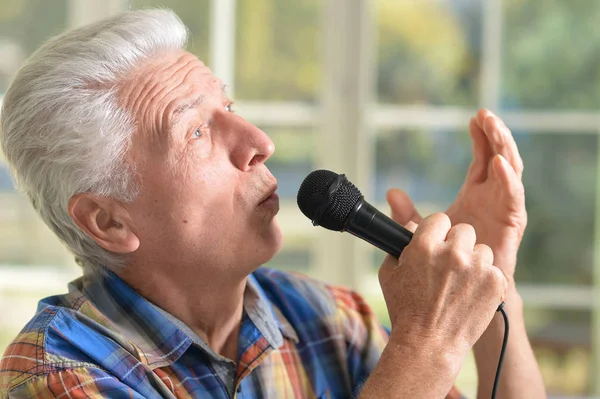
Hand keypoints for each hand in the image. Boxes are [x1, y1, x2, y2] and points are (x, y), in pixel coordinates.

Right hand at [378, 213, 506, 359]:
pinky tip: (471, 294)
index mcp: (424, 246)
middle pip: (464, 230)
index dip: (437, 232)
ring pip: (482, 249)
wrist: (429, 343)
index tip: (436, 245)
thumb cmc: (405, 310)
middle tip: (449, 266)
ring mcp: (476, 267)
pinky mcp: (495, 282)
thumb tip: (413, 228)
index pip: (439, 219)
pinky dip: (486, 280)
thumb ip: (401, 245)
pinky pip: (494, 269)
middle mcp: (452, 252)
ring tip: (460, 283)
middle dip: (457, 245)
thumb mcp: (389, 272)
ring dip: (474, 261)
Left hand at [387, 109, 525, 285]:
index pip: (481, 158)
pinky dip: (508, 179)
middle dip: (495, 135)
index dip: (480, 138)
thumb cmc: (448, 265)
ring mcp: (504, 209)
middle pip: (499, 157)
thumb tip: (391, 192)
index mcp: (475, 195)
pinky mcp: (511, 225)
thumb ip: (408, 214)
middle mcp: (493, 198)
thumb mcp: (424, 235)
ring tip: (494, 128)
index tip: (473, 119)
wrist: (463, 295)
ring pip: (511, 171)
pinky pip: (513, 198)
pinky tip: (498, 163)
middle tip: (485, 114)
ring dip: (504, 148)